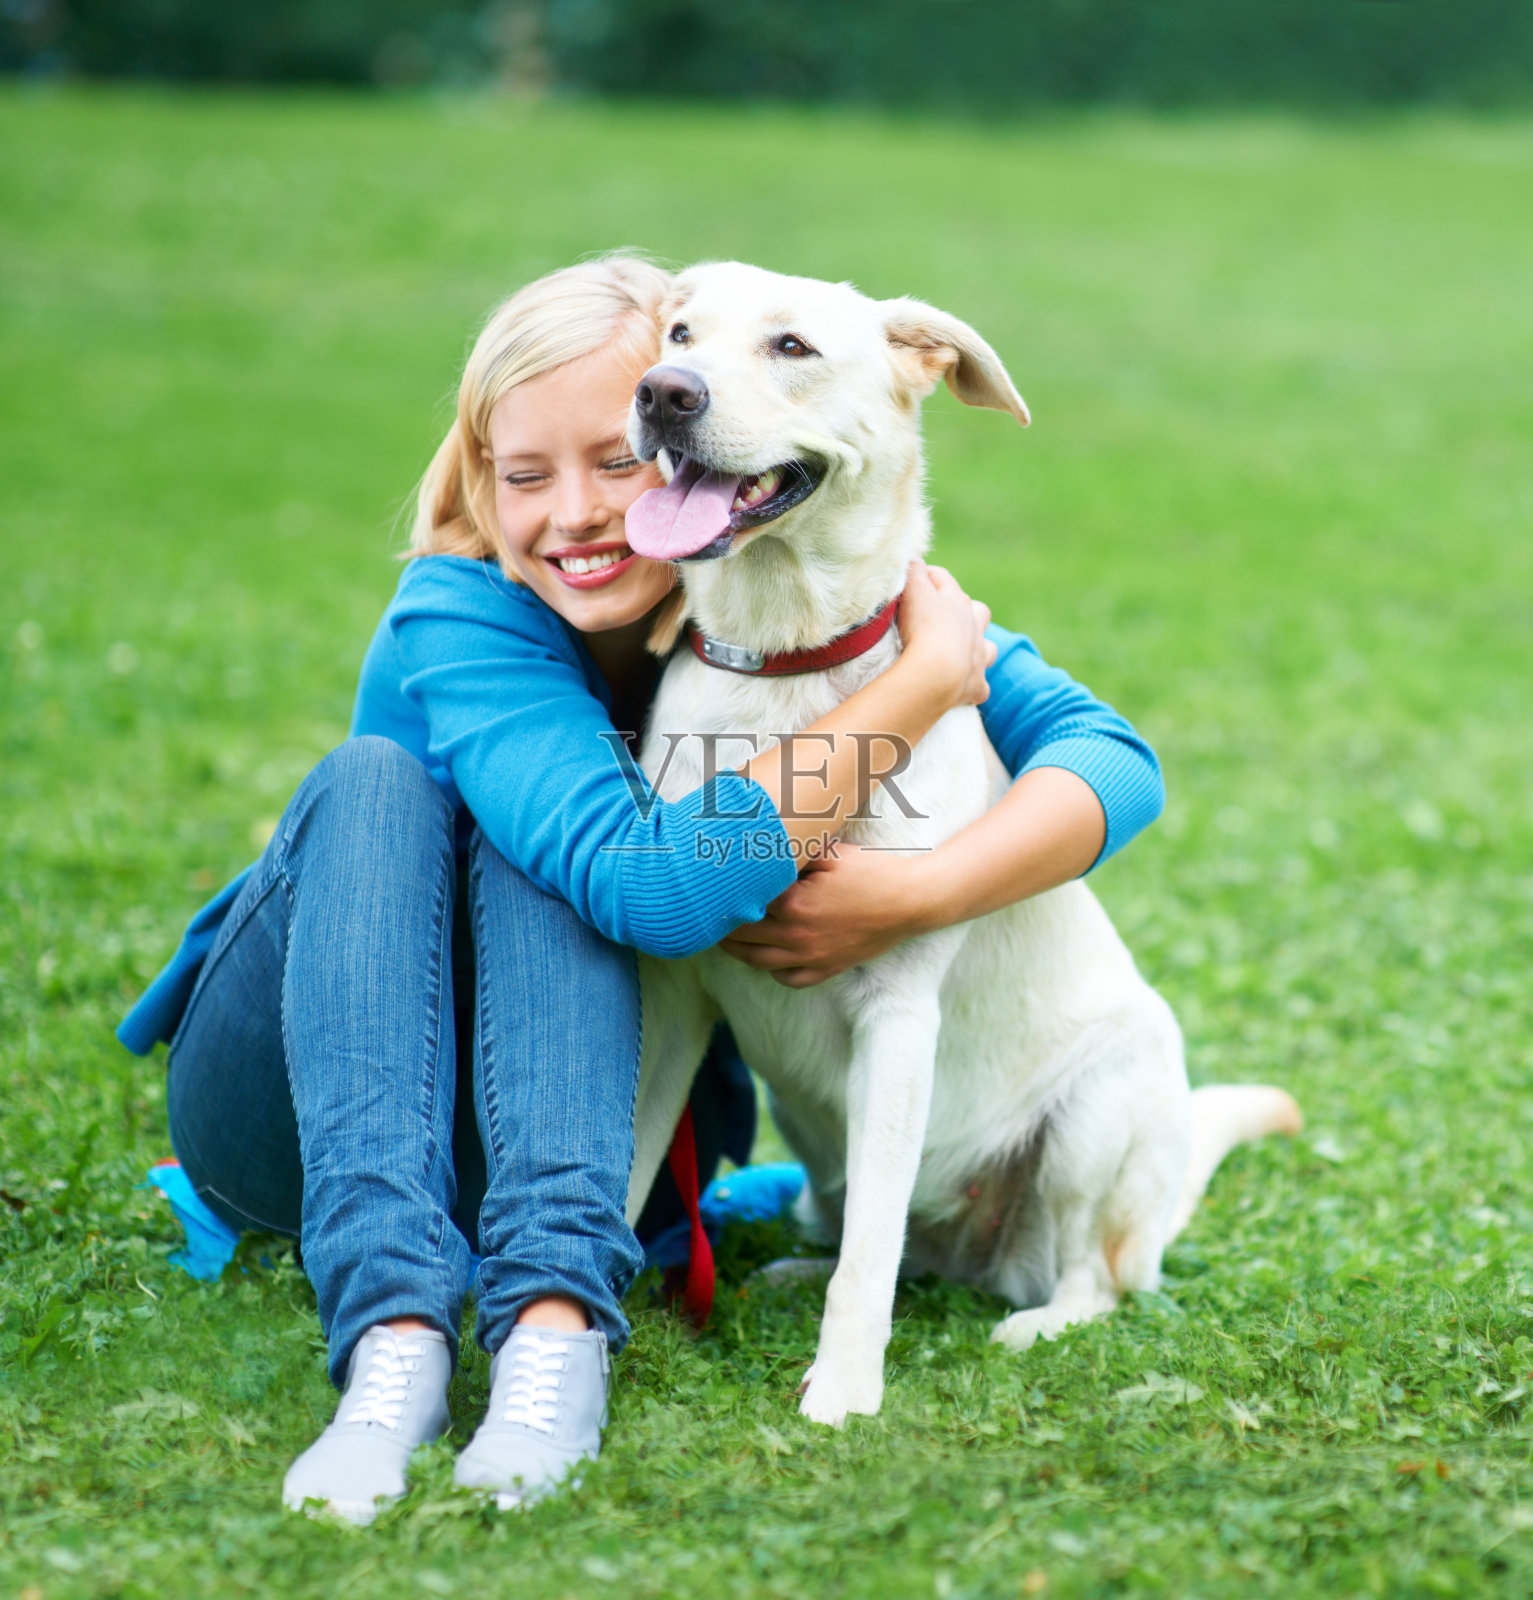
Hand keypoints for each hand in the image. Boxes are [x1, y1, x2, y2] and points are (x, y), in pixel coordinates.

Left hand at [718, 845, 931, 986]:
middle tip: (710, 915)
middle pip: (743, 936)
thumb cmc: (871, 871)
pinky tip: (768, 958)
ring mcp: (811, 956)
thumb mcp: (830, 852)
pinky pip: (789, 978)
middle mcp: (796, 936)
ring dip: (738, 951)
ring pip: (759, 961)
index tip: (712, 889)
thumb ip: (793, 853)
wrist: (910, 901)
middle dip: (723, 926)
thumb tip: (761, 846)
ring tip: (726, 939)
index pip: (744, 903)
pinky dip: (773, 970)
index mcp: (793, 904)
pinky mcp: (827, 968)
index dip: (727, 896)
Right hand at [895, 558, 994, 708]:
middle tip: (940, 614)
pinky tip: (963, 689)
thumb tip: (912, 555)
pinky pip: (980, 687)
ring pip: (988, 646)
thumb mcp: (913, 591)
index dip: (926, 576)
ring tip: (961, 650)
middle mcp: (974, 626)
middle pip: (976, 610)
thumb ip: (912, 570)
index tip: (910, 578)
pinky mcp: (975, 685)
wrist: (938, 673)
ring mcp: (978, 656)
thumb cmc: (923, 627)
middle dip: (963, 609)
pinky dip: (972, 686)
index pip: (942, 579)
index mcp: (957, 601)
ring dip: (977, 646)